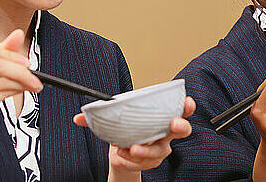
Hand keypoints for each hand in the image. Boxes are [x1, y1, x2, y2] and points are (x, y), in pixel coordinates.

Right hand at [0, 30, 41, 153]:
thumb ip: (0, 55)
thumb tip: (17, 33)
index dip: (10, 54)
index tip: (26, 62)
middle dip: (21, 70)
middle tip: (34, 77)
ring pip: (2, 79)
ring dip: (22, 82)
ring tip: (31, 85)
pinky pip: (1, 95)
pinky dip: (16, 91)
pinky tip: (20, 92)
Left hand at [74, 96, 194, 180]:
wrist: (119, 150)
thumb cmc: (125, 128)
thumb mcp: (116, 117)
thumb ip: (100, 115)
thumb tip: (79, 117)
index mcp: (162, 115)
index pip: (180, 108)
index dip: (186, 106)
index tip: (186, 102)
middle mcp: (165, 132)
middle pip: (182, 130)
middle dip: (180, 126)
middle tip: (172, 124)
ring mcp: (160, 148)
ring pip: (159, 150)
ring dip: (146, 149)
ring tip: (130, 147)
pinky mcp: (150, 162)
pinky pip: (145, 163)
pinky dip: (132, 159)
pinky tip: (122, 154)